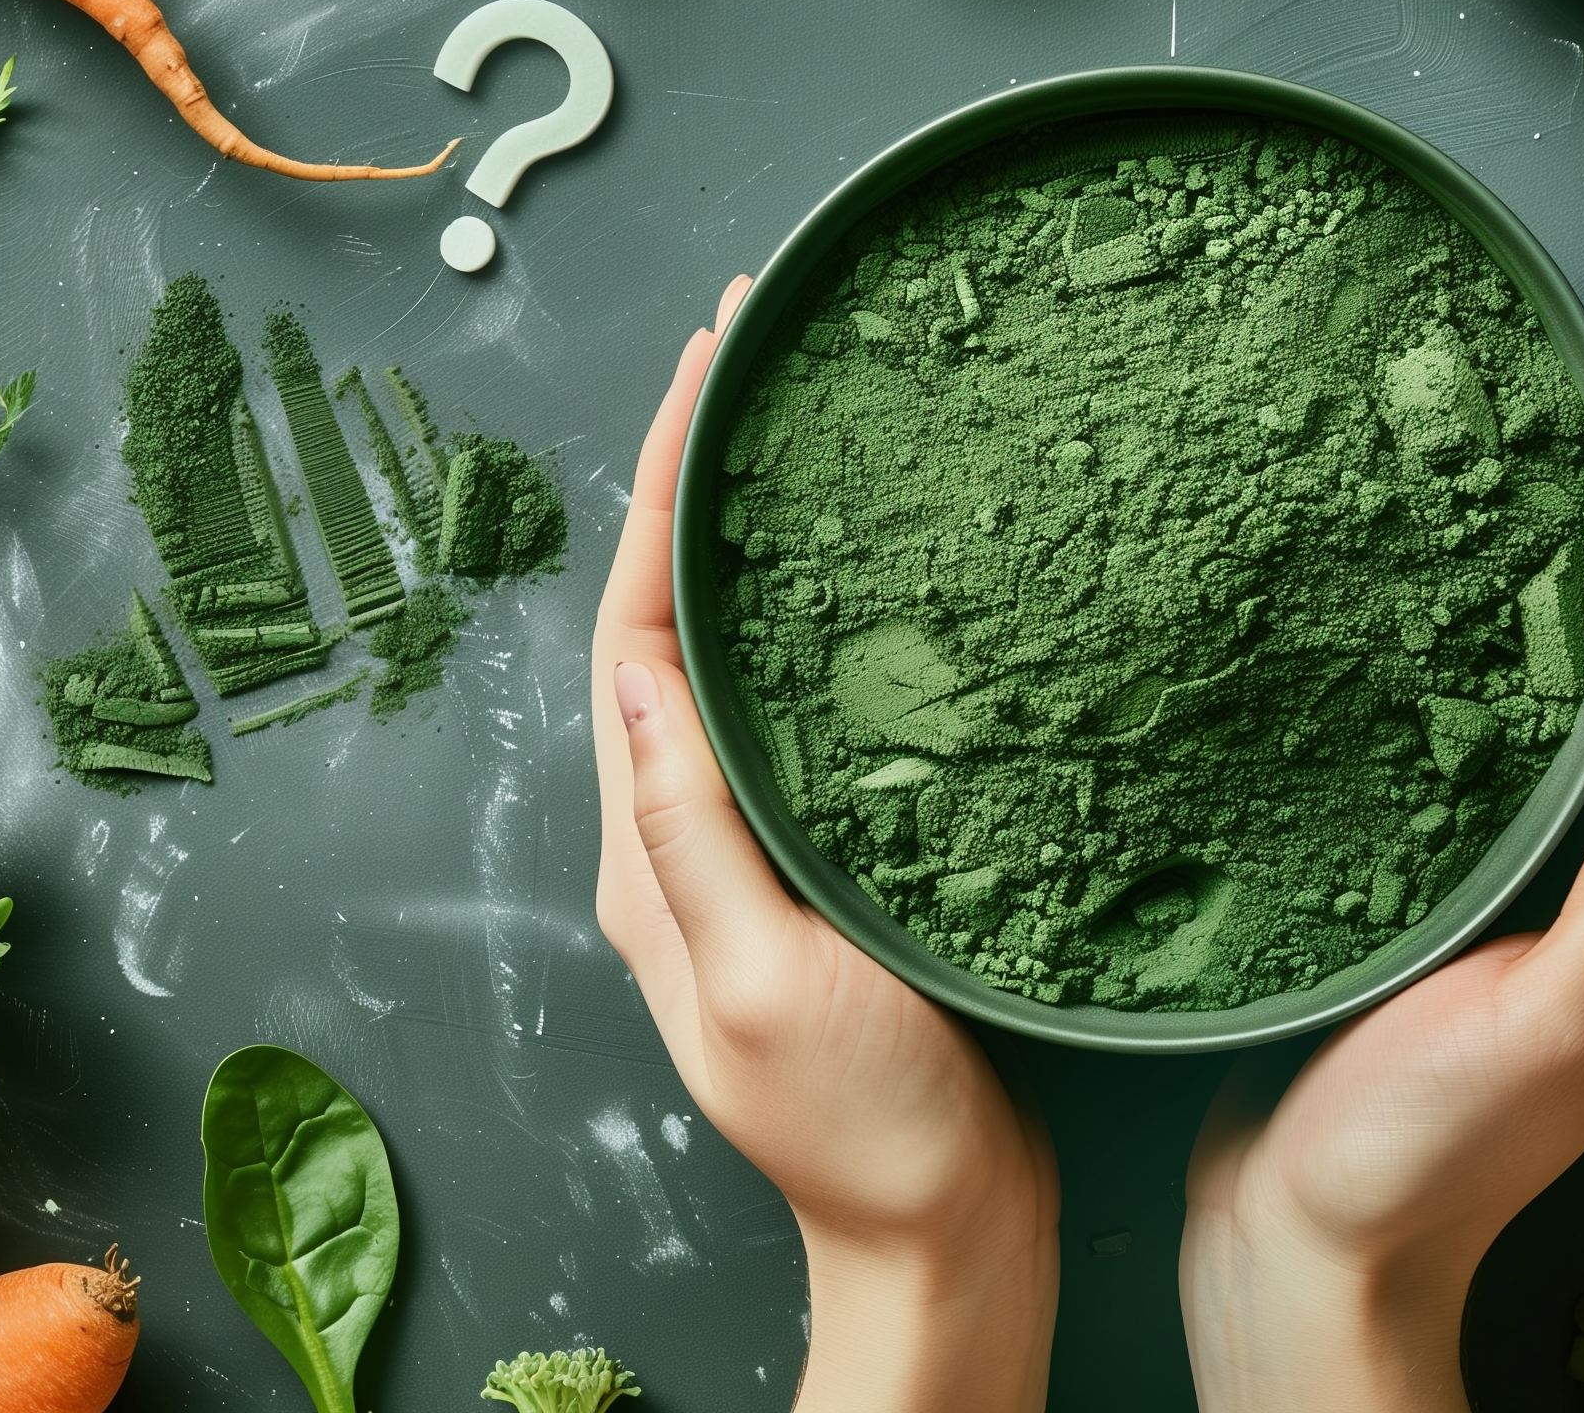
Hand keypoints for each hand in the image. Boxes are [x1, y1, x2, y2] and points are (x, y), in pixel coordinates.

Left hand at [592, 277, 1059, 1412]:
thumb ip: (690, 831)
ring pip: (743, 653)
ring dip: (762, 531)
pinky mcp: (836, 863)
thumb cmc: (866, 1135)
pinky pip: (811, 707)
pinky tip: (888, 570)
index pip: (634, 630)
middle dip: (702, 476)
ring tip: (812, 419)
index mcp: (651, 852)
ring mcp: (763, 847)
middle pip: (674, 618)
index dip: (663, 486)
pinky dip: (830, 614)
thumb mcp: (761, 982)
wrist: (951, 1237)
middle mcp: (689, 834)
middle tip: (761, 347)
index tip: (707, 363)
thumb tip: (632, 666)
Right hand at [1179, 345, 1583, 1411]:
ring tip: (1400, 461)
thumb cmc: (1427, 1159)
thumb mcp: (1564, 1020)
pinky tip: (1307, 609)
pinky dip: (1358, 666)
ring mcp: (1435, 866)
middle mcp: (1527, 851)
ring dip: (1449, 580)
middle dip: (1539, 530)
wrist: (1291, 1260)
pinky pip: (1368, 748)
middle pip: (1551, 657)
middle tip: (1491, 396)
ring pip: (1456, 690)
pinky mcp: (1343, 883)